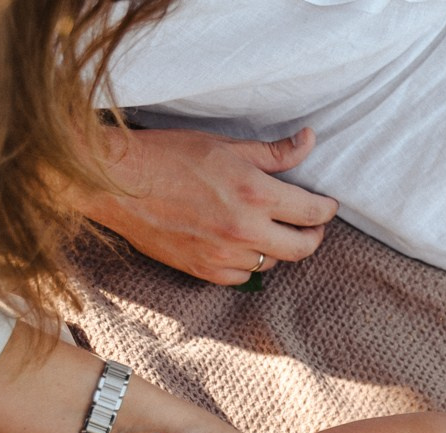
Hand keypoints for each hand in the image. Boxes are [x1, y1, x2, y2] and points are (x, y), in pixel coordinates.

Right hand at [80, 125, 338, 284]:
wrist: (117, 183)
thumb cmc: (168, 155)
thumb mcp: (226, 145)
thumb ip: (273, 153)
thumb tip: (310, 141)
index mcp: (255, 194)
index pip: (312, 212)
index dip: (326, 209)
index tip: (327, 206)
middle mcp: (244, 230)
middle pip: (301, 248)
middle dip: (313, 236)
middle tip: (311, 226)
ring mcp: (223, 256)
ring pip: (271, 263)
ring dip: (276, 248)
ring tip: (269, 230)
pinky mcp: (203, 271)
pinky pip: (242, 278)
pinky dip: (247, 264)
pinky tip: (240, 246)